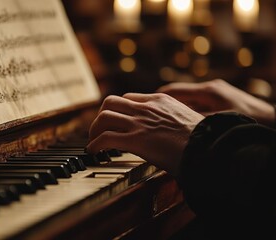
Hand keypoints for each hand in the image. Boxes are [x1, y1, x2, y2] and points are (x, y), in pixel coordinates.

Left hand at [87, 93, 203, 175]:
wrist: (209, 147)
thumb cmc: (202, 138)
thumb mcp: (185, 118)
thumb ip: (170, 117)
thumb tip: (165, 127)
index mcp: (159, 100)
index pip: (128, 98)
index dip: (118, 110)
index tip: (115, 121)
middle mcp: (146, 108)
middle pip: (110, 102)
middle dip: (101, 116)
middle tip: (100, 129)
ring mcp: (140, 122)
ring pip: (103, 117)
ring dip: (94, 129)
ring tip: (94, 141)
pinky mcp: (135, 140)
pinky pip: (105, 138)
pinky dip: (95, 144)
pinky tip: (94, 151)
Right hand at [158, 79, 274, 126]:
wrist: (270, 119)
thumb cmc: (247, 120)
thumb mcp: (218, 122)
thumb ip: (195, 120)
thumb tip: (173, 122)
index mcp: (208, 91)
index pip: (175, 90)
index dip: (158, 96)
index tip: (144, 102)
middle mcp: (210, 88)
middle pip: (180, 93)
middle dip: (164, 102)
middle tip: (150, 112)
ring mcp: (215, 92)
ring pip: (188, 98)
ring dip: (176, 107)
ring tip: (163, 118)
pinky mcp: (220, 98)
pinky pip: (197, 102)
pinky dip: (188, 109)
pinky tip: (183, 121)